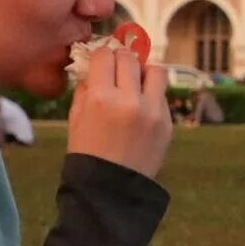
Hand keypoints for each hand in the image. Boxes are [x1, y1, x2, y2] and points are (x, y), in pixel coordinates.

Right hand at [67, 43, 172, 179]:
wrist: (111, 189)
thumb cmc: (87, 153)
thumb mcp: (76, 119)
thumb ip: (86, 89)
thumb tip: (95, 66)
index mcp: (101, 99)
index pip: (105, 56)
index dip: (101, 56)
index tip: (101, 61)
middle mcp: (130, 100)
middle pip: (129, 58)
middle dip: (120, 60)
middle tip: (117, 69)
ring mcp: (153, 111)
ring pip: (156, 70)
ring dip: (144, 72)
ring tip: (135, 83)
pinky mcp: (168, 122)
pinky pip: (162, 95)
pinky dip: (152, 95)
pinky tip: (141, 108)